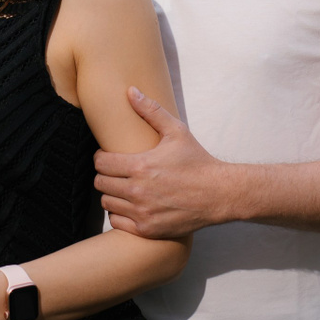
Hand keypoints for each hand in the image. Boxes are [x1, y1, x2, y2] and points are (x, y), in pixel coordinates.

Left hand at [94, 87, 238, 238]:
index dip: (101, 157)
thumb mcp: (177, 131)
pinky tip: (130, 206)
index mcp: (140, 166)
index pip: (100, 162)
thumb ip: (151, 110)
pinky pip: (116, 222)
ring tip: (123, 188)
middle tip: (116, 172)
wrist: (219, 194)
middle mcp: (138, 191)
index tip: (109, 157)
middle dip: (105, 175)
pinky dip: (119, 214)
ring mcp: (142, 212)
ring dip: (111, 194)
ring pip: (106, 203)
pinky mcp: (147, 229)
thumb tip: (130, 91)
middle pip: (100, 183)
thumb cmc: (197, 160)